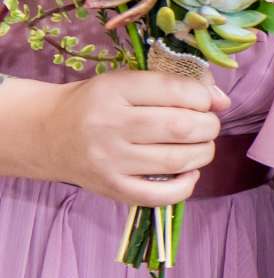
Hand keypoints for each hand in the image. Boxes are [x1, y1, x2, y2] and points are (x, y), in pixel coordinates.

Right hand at [30, 71, 227, 203]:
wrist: (46, 134)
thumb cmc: (96, 103)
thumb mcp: (127, 81)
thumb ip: (176, 85)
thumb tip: (223, 101)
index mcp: (113, 90)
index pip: (176, 90)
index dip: (203, 96)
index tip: (204, 101)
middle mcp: (108, 126)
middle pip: (182, 127)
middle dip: (209, 125)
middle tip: (206, 125)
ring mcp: (109, 161)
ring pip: (178, 160)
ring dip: (204, 152)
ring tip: (200, 145)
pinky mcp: (111, 189)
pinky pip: (161, 196)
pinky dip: (186, 185)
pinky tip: (188, 172)